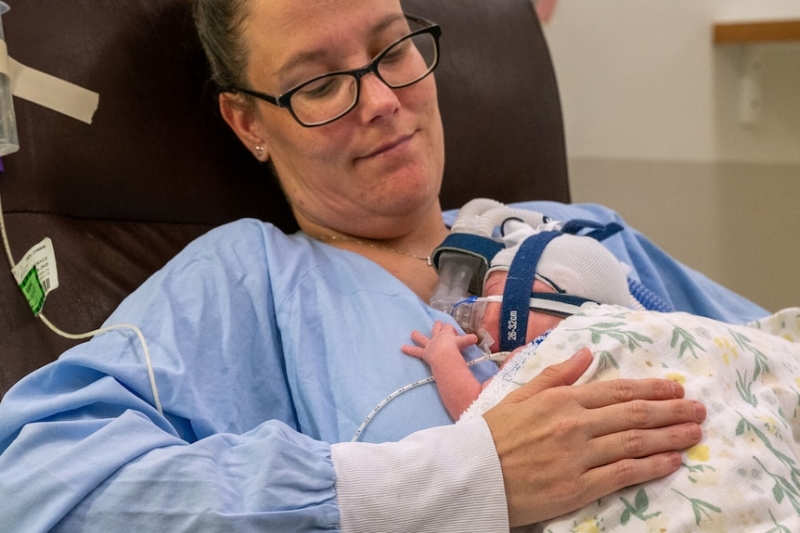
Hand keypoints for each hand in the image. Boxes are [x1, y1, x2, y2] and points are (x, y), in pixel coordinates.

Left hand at [402, 321, 477, 364]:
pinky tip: (402, 348)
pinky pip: (416, 351)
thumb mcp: (466, 343)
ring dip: (418, 336)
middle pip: (437, 330)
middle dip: (438, 326)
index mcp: (448, 334)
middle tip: (438, 322)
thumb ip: (472, 342)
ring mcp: (430, 345)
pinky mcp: (425, 353)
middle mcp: (438, 337)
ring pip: (423, 338)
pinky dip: (409, 349)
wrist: (444, 354)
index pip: (450, 329)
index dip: (452, 330)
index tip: (456, 333)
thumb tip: (479, 341)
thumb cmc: (456, 349)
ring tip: (412, 333)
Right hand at [483, 347, 705, 526]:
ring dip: (669, 436)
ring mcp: (578, 456)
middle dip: (671, 410)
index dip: (650, 389)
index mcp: (560, 399)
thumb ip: (555, 375)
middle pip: (633, 413)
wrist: (470, 476)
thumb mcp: (519, 395)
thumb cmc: (491, 436)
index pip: (615, 390)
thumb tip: (586, 352)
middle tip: (698, 409)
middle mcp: (574, 424)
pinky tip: (671, 462)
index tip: (675, 388)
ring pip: (634, 441)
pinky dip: (650, 466)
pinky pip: (623, 474)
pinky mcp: (577, 487)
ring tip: (694, 433)